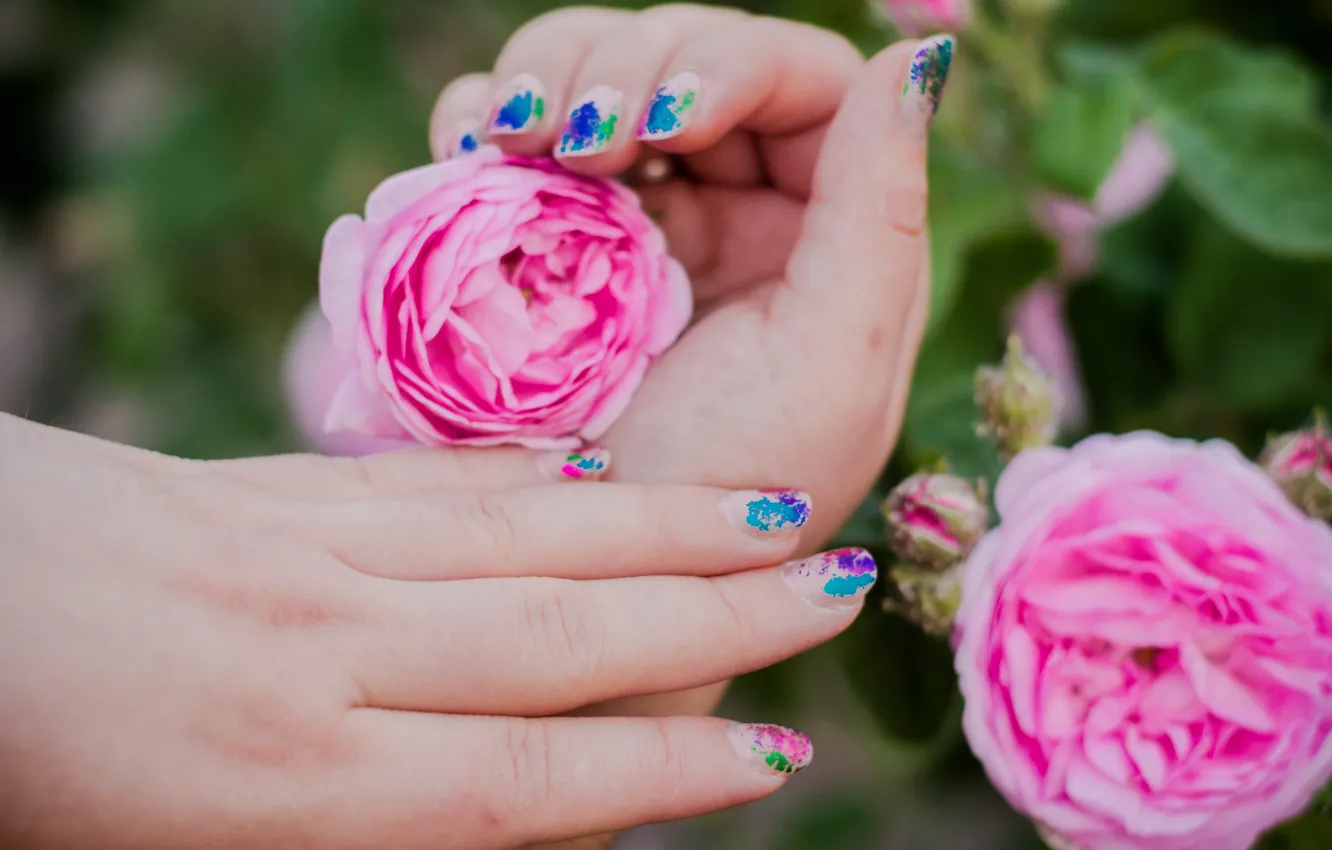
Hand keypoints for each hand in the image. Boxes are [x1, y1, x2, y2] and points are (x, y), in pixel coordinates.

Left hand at [0, 413, 876, 848]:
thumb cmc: (33, 773)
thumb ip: (377, 830)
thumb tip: (537, 818)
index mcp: (296, 792)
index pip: (534, 774)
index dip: (670, 763)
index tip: (779, 746)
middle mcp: (325, 659)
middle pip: (561, 632)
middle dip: (713, 614)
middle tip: (831, 585)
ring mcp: (301, 555)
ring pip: (518, 536)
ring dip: (655, 526)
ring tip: (763, 513)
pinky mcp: (266, 492)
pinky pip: (428, 483)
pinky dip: (531, 478)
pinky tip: (601, 469)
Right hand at [428, 6, 944, 718]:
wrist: (591, 588)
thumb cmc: (724, 502)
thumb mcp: (827, 371)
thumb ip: (882, 215)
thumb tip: (912, 62)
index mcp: (824, 236)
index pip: (801, 81)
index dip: (732, 65)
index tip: (672, 120)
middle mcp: (734, 212)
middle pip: (688, 56)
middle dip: (626, 70)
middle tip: (580, 139)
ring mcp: (633, 218)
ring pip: (595, 73)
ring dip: (548, 81)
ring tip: (515, 145)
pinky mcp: (544, 236)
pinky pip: (513, 132)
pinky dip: (483, 119)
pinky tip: (476, 154)